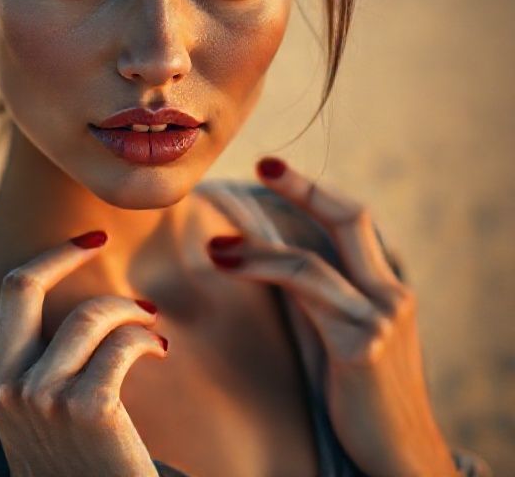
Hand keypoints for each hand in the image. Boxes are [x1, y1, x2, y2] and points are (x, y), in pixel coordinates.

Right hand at [0, 231, 167, 476]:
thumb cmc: (81, 468)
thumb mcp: (45, 415)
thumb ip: (47, 365)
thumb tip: (84, 307)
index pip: (12, 291)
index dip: (48, 256)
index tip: (87, 240)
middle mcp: (10, 386)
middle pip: (29, 285)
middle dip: (67, 252)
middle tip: (103, 243)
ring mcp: (43, 398)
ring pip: (91, 314)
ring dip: (130, 311)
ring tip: (152, 328)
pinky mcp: (87, 410)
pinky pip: (124, 343)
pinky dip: (148, 338)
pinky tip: (160, 350)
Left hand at [206, 157, 458, 476]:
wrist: (398, 457)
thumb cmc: (361, 395)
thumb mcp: (342, 335)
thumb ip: (319, 297)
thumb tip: (270, 262)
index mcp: (385, 288)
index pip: (353, 222)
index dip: (315, 191)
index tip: (274, 168)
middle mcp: (389, 295)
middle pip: (350, 219)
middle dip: (305, 188)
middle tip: (263, 163)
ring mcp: (379, 318)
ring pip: (310, 262)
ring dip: (256, 249)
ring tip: (213, 247)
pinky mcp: (361, 345)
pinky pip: (304, 293)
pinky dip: (261, 271)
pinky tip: (228, 266)